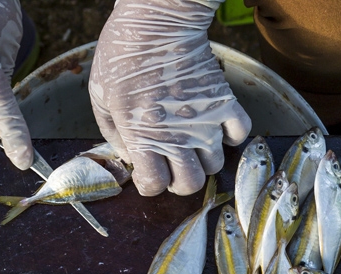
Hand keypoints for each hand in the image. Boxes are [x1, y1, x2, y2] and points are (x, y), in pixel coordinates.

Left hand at [89, 0, 251, 195]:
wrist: (158, 19)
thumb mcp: (100, 97)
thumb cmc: (123, 54)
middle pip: (189, 185)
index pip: (154, 186)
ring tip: (193, 143)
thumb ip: (112, 133)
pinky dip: (231, 136)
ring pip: (214, 166)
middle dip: (179, 180)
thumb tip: (128, 155)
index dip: (149, 183)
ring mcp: (204, 122)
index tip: (147, 170)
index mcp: (143, 138)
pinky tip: (216, 126)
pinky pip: (240, 135)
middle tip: (172, 165)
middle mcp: (177, 137)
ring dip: (203, 160)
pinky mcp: (224, 103)